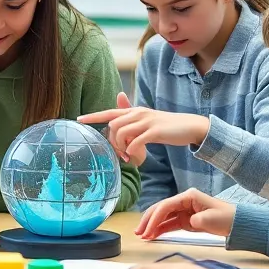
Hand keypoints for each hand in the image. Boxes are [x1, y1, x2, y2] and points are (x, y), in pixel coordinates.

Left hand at [78, 101, 209, 164]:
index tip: (78, 120)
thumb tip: (118, 115)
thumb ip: (132, 119)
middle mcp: (138, 113)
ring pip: (121, 132)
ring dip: (121, 148)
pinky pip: (135, 142)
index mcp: (135, 110)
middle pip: (112, 125)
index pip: (109, 111)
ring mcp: (147, 121)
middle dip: (112, 142)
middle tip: (120, 154)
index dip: (93, 116)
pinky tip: (135, 157)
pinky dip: (132, 151)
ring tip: (128, 157)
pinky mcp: (155, 131)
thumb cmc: (166, 127)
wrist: (190, 127)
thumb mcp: (147, 120)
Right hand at [137, 188, 235, 240]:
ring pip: (162, 217)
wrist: (238, 224)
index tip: (147, 230)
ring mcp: (183, 210)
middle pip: (160, 209)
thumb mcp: (212, 219)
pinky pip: (169, 224)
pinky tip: (152, 236)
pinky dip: (160, 230)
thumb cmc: (227, 218)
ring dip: (152, 226)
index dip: (154, 218)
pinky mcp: (185, 220)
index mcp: (188, 196)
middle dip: (148, 220)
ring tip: (142, 236)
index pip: (166, 205)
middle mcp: (183, 201)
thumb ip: (197, 220)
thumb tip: (186, 222)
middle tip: (138, 233)